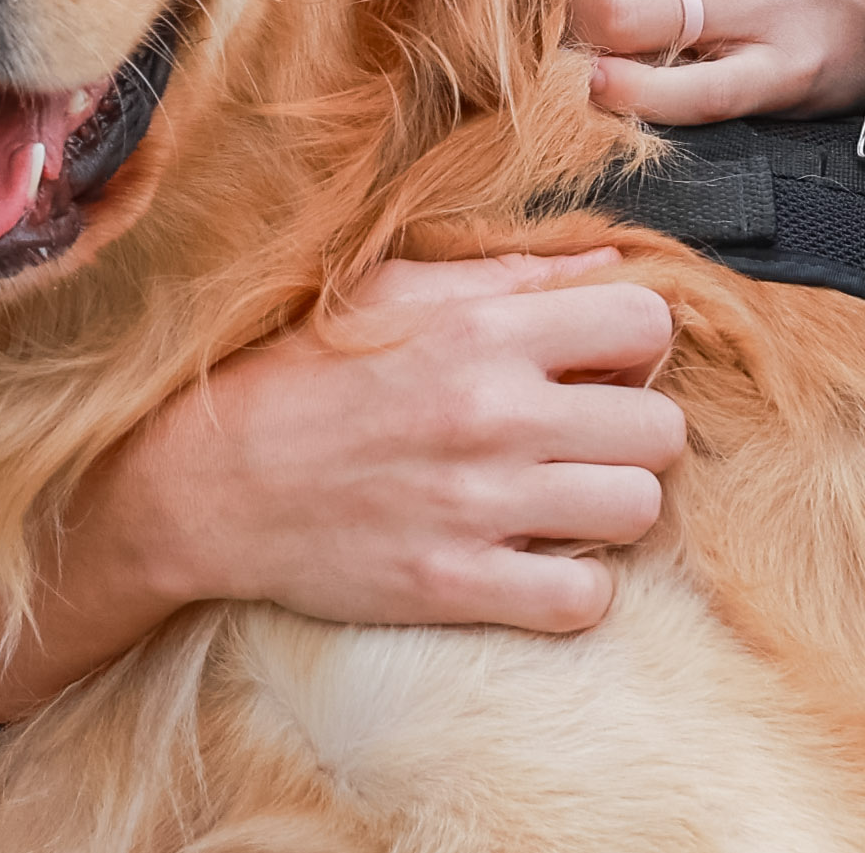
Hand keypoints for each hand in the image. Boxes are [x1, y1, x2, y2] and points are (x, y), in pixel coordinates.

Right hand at [119, 249, 683, 633]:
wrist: (203, 483)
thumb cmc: (297, 377)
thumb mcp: (389, 293)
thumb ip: (506, 278)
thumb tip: (609, 265)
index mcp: (480, 331)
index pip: (645, 324)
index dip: (633, 345)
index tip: (595, 365)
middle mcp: (492, 414)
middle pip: (661, 427)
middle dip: (631, 431)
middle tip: (580, 438)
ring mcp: (477, 506)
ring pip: (637, 508)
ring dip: (609, 507)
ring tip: (560, 499)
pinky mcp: (456, 586)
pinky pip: (585, 599)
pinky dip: (573, 587)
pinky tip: (532, 560)